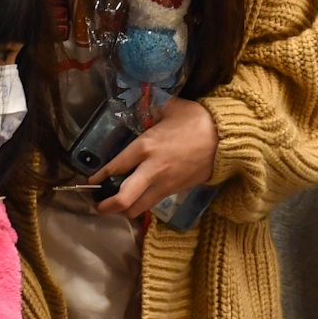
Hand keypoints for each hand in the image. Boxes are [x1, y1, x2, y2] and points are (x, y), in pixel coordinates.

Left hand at [96, 97, 217, 218]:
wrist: (226, 139)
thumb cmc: (197, 120)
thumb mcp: (171, 108)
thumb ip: (152, 111)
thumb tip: (144, 109)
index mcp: (145, 147)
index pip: (115, 167)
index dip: (99, 177)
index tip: (91, 181)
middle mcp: (151, 170)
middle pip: (123, 199)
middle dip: (106, 206)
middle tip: (98, 204)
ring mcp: (164, 184)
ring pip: (137, 208)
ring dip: (122, 210)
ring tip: (115, 204)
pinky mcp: (174, 191)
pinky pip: (151, 204)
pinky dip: (140, 205)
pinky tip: (137, 198)